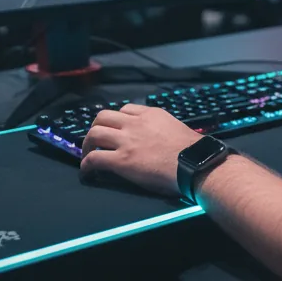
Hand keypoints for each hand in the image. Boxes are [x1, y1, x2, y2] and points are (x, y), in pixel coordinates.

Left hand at [78, 105, 202, 197]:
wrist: (194, 163)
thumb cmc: (192, 150)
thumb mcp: (175, 126)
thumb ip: (161, 127)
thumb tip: (159, 137)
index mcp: (150, 114)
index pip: (124, 109)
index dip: (116, 120)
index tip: (115, 129)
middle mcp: (134, 123)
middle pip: (103, 117)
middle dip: (96, 128)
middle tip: (95, 140)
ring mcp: (126, 141)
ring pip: (94, 134)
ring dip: (87, 144)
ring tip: (87, 155)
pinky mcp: (121, 160)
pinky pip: (94, 158)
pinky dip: (86, 165)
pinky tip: (87, 172)